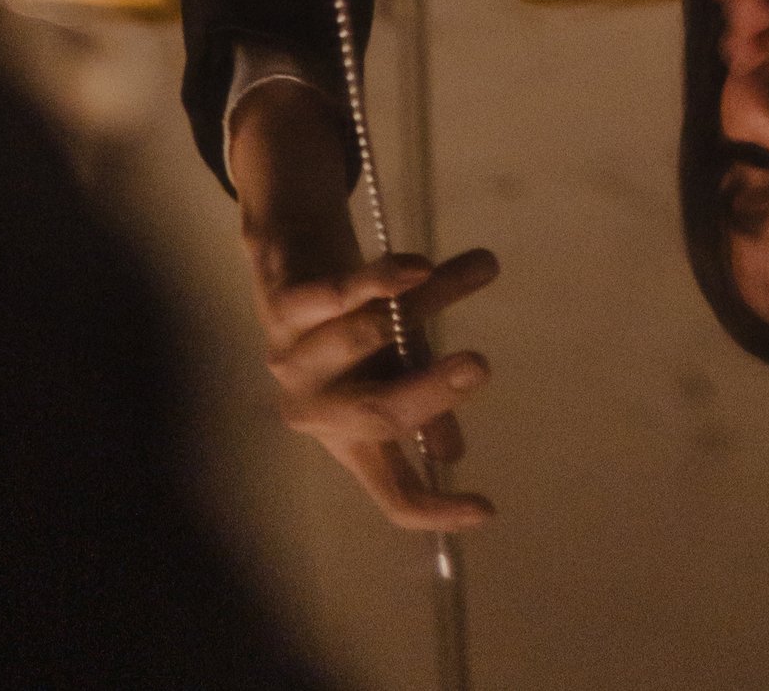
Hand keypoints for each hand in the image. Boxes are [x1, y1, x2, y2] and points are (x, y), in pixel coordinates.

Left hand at [230, 77, 497, 533]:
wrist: (294, 259)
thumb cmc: (352, 326)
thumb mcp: (395, 368)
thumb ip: (420, 403)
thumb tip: (448, 456)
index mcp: (349, 438)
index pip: (392, 492)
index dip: (435, 507)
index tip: (485, 508)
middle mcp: (318, 411)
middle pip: (377, 417)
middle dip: (429, 391)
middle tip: (478, 366)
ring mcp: (295, 362)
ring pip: (370, 334)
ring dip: (431, 297)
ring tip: (481, 267)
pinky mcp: (283, 310)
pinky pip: (337, 296)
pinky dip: (381, 280)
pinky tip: (417, 267)